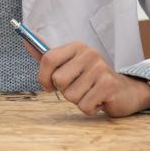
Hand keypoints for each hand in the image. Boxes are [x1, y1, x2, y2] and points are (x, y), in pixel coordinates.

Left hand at [29, 41, 149, 116]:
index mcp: (76, 47)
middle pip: (58, 80)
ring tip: (89, 93)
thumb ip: (47, 56)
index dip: (43, 77)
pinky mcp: (109, 86)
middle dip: (64, 90)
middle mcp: (89, 54)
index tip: (48, 86)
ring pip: (70, 95)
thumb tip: (25, 41)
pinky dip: (89, 108)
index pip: (48, 59)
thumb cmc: (89, 79)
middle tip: (77, 88)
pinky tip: (98, 100)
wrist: (124, 91)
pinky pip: (84, 105)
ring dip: (77, 100)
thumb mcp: (69, 64)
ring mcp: (101, 69)